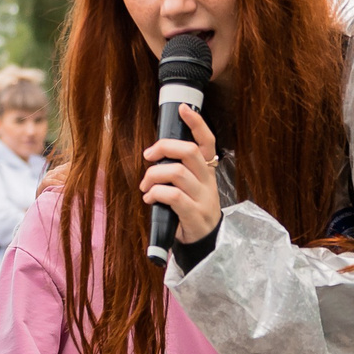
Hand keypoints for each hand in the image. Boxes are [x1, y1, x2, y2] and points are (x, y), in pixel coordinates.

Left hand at [141, 105, 221, 244]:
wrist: (207, 244)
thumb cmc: (192, 212)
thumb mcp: (192, 188)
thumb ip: (179, 170)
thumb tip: (154, 155)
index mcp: (207, 172)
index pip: (207, 141)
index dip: (196, 123)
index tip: (182, 108)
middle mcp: (208, 182)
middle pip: (189, 151)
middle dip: (163, 148)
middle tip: (148, 156)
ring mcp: (202, 198)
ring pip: (177, 172)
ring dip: (153, 175)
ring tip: (145, 186)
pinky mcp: (193, 214)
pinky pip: (172, 195)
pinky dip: (155, 193)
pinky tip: (149, 199)